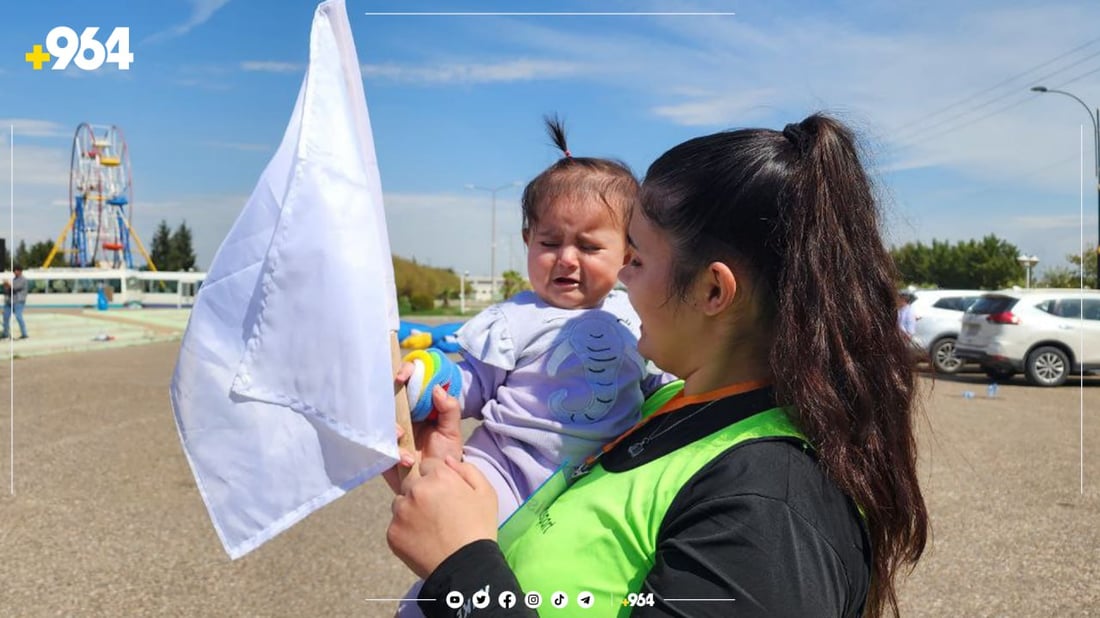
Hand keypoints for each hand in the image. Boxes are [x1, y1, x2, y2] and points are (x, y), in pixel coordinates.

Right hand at [383, 370, 464, 492]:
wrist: (439, 484)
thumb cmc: (446, 454)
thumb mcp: (452, 430)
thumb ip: (449, 409)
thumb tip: (437, 388)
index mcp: (419, 406)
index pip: (409, 381)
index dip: (404, 373)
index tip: (402, 376)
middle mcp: (402, 416)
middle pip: (389, 396)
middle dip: (389, 396)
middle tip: (397, 401)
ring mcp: (391, 433)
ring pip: (382, 421)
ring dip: (391, 427)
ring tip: (402, 436)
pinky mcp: (385, 452)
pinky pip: (381, 447)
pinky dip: (394, 451)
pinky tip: (408, 460)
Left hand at [387, 455, 497, 577]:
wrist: (466, 567)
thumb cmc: (479, 528)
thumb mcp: (485, 493)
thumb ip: (467, 470)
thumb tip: (447, 460)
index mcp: (439, 477)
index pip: (428, 465)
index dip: (437, 479)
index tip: (445, 494)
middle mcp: (416, 490)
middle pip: (411, 483)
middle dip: (422, 492)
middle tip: (437, 512)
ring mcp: (401, 512)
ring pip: (400, 503)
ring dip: (410, 510)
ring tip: (430, 528)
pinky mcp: (392, 533)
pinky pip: (396, 524)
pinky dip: (406, 530)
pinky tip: (422, 540)